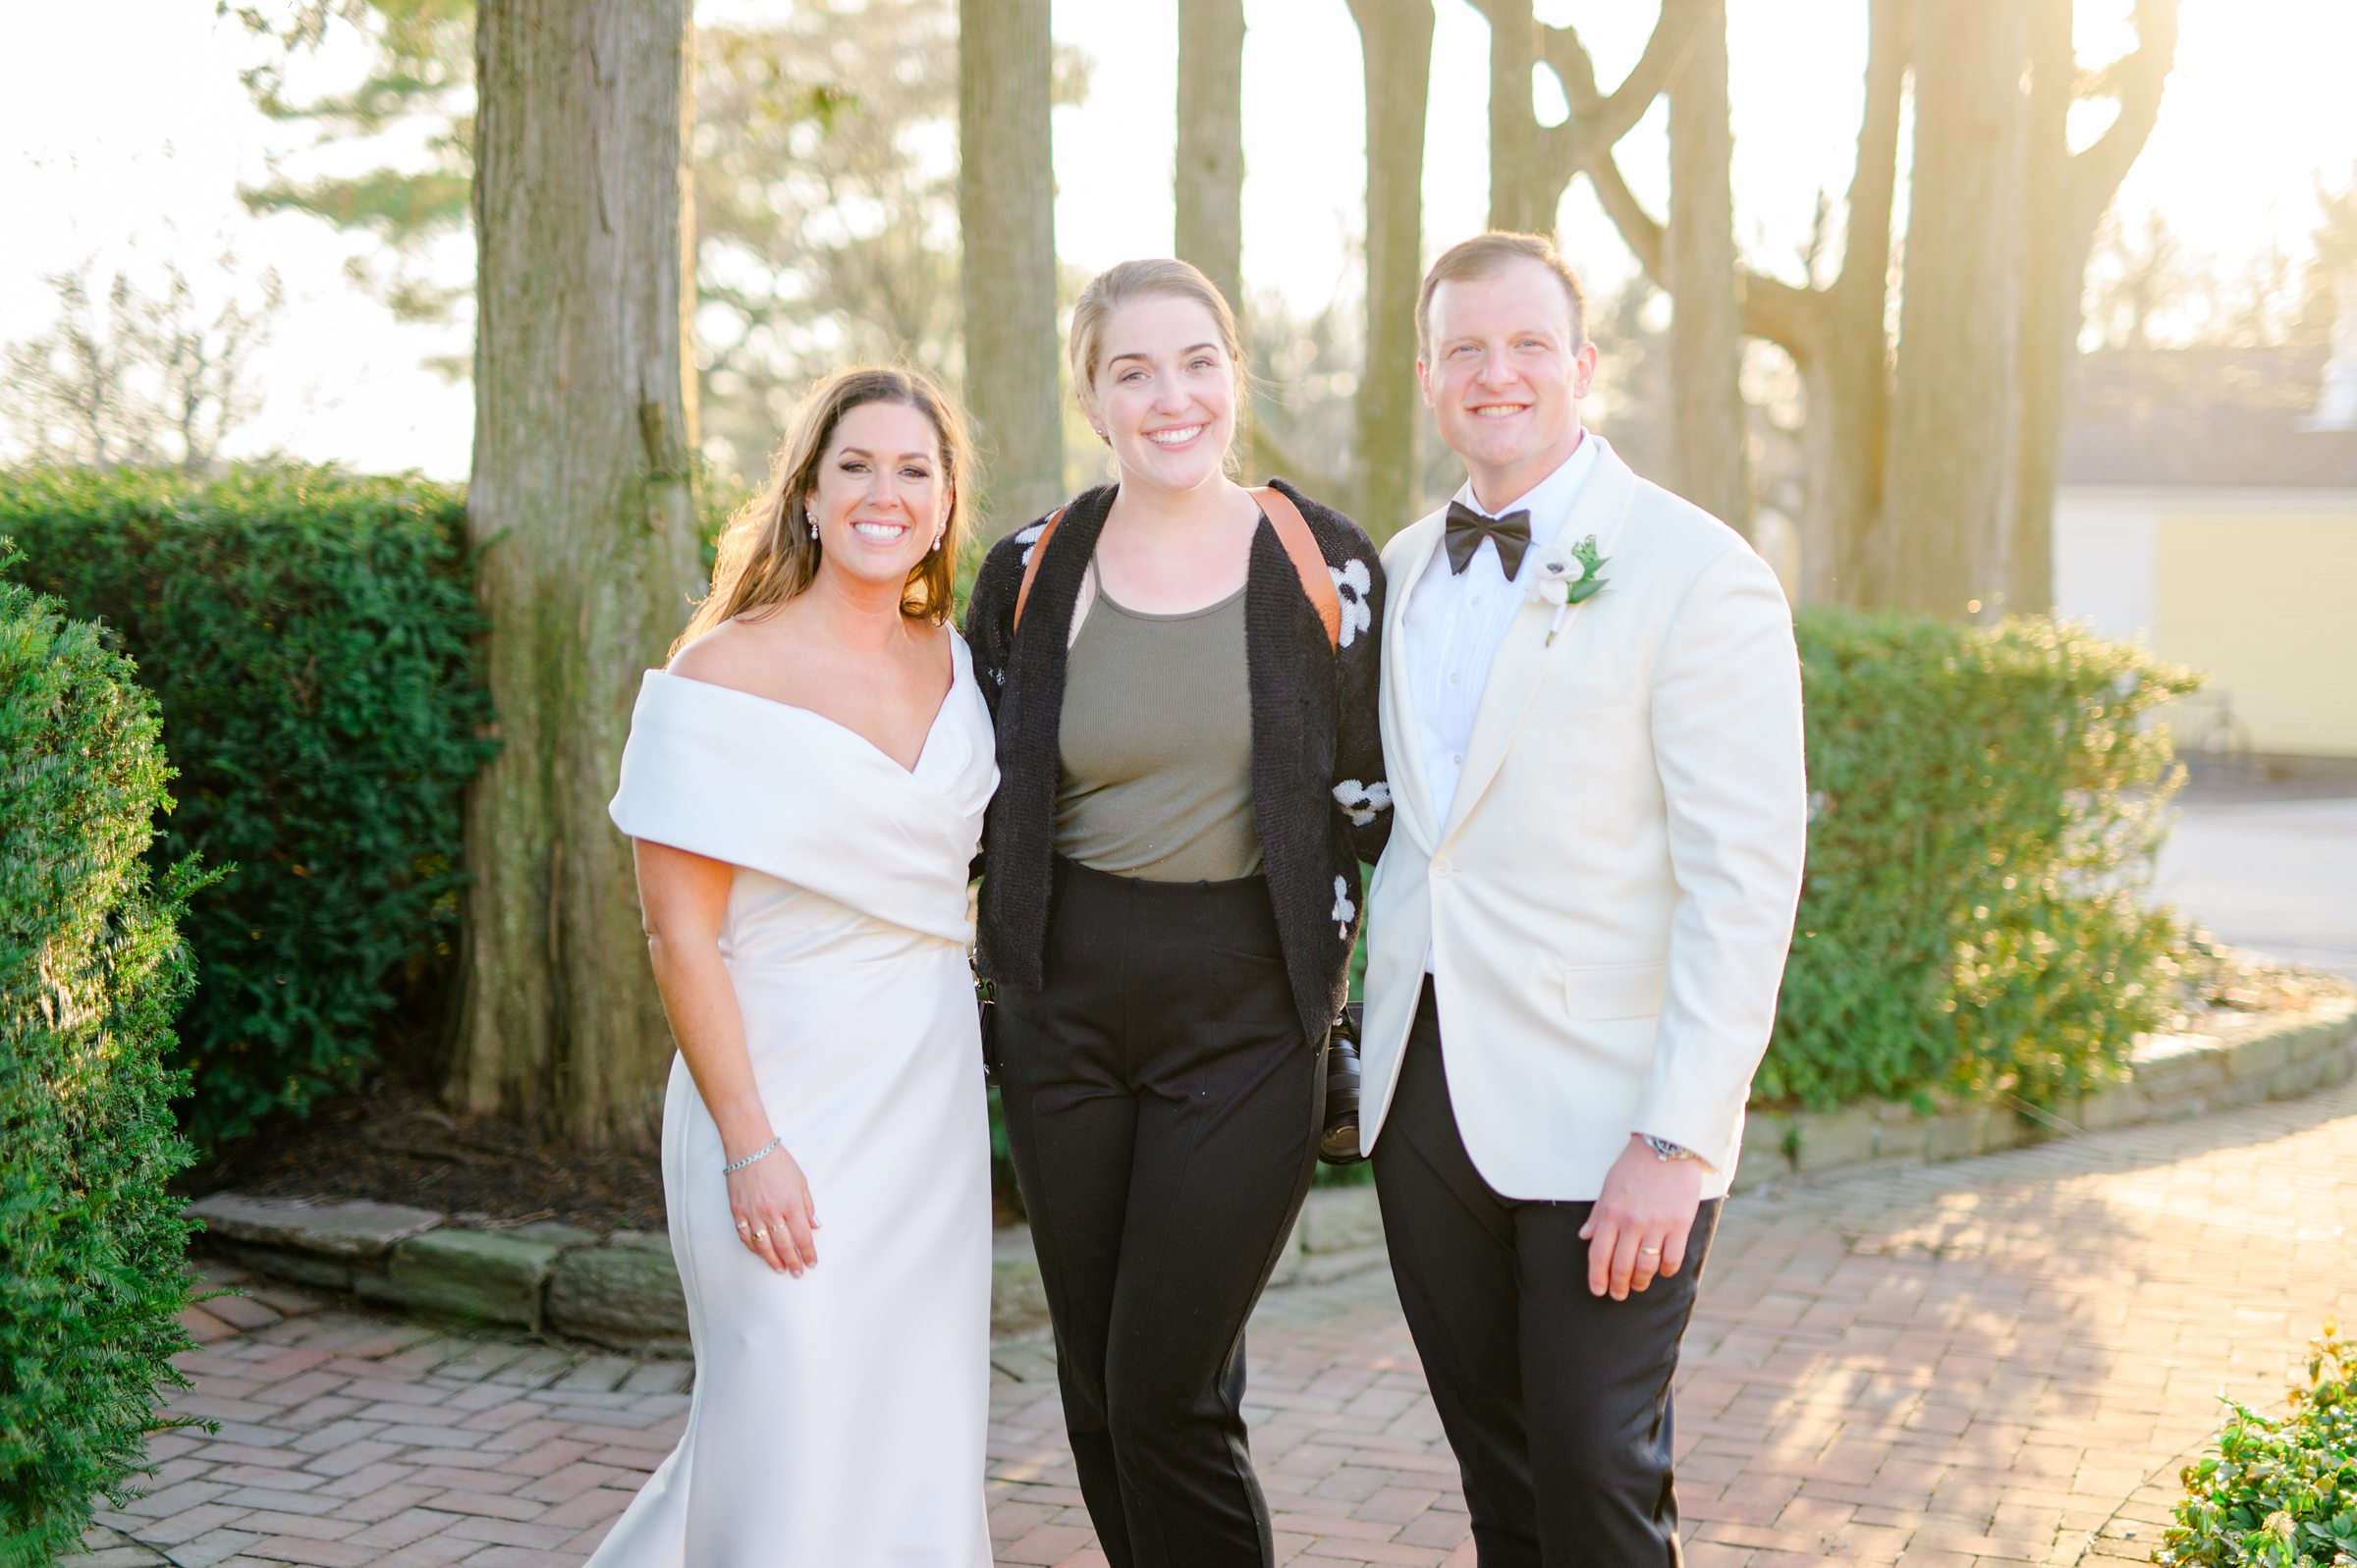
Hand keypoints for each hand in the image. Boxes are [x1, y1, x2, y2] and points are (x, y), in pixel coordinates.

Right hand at [726, 1143, 819, 1277]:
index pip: (802, 1237)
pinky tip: (760, 1254)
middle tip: (797, 1272)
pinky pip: (745, 1237)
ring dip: (773, 1261)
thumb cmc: (777, 1161)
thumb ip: (808, 1205)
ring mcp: (753, 1214)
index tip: (811, 1263)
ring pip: (764, 1246)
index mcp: (790, 1204)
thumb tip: (815, 1226)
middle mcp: (772, 1213)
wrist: (749, 1148)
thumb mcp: (800, 1181)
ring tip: (780, 1269)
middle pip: (784, 1245)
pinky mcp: (737, 1212)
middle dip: (793, 1262)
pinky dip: (753, 1248)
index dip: (808, 1253)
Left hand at [1578, 1136, 1704, 1300]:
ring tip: (1639, 1285)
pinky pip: (1672, 1259)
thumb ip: (1597, 1215)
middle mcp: (1632, 1222)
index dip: (1597, 1278)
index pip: (1598, 1255)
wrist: (1667, 1146)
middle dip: (1619, 1286)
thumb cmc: (1635, 1165)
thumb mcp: (1608, 1186)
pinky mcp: (1680, 1224)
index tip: (1598, 1290)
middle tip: (1619, 1295)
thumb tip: (1584, 1237)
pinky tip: (1663, 1271)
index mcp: (1610, 1213)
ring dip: (1641, 1282)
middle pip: (1621, 1266)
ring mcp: (1657, 1224)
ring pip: (1646, 1267)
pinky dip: (1666, 1271)